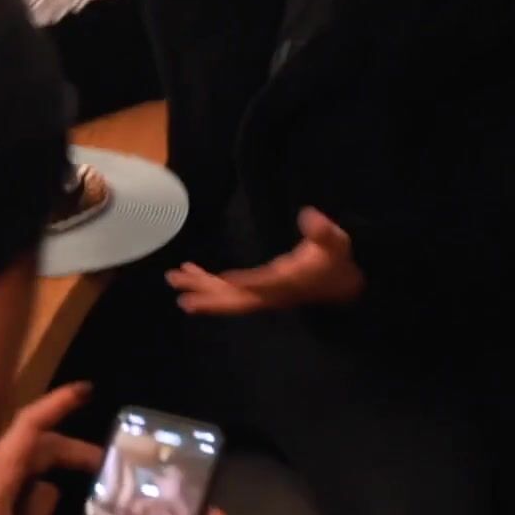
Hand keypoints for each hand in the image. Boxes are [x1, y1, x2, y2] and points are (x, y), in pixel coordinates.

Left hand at [166, 208, 364, 315]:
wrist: (340, 286)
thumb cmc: (334, 260)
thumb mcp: (336, 243)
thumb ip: (323, 232)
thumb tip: (309, 215)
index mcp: (288, 282)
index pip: (266, 284)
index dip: (248, 283)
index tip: (225, 279)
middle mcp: (270, 292)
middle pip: (237, 299)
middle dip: (210, 297)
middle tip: (182, 295)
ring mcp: (261, 293)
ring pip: (228, 296)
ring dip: (201, 289)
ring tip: (174, 278)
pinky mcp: (256, 290)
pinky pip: (228, 291)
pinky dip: (208, 283)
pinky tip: (190, 272)